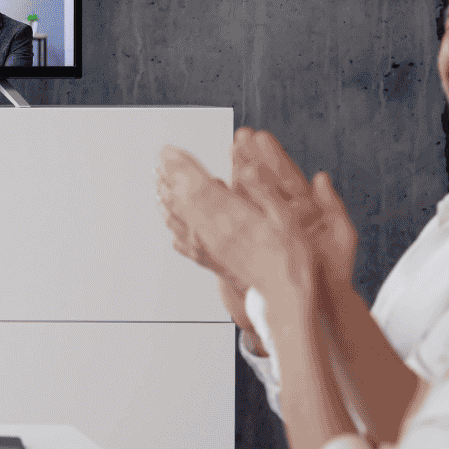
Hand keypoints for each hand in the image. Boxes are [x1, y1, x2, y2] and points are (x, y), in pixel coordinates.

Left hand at [156, 146, 307, 303]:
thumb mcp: (286, 220)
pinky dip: (171, 222)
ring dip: (165, 197)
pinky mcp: (208, 258)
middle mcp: (213, 232)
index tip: (169, 150)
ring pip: (177, 217)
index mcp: (232, 218)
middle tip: (159, 158)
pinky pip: (180, 238)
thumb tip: (247, 169)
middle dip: (169, 176)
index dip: (181, 166)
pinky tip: (167, 217)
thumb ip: (264, 192)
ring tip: (157, 181)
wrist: (283, 297)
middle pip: (182, 199)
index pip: (198, 186)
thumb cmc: (291, 260)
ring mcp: (207, 247)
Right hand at [233, 128, 355, 289]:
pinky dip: (226, 207)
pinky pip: (238, 222)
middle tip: (237, 137)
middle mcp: (283, 214)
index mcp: (305, 208)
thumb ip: (332, 206)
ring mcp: (268, 227)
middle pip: (264, 180)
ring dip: (234, 177)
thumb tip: (322, 178)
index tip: (258, 136)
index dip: (271, 155)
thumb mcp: (341, 236)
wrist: (322, 301)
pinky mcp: (257, 243)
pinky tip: (214, 193)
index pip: (285, 176)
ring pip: (247, 198)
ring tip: (224, 157)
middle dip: (250, 157)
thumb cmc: (334, 271)